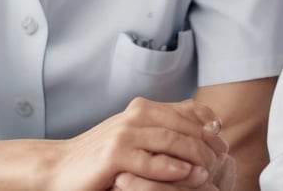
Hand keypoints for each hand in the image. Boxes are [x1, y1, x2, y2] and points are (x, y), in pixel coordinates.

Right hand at [113, 118, 235, 190]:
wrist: (60, 167)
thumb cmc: (101, 156)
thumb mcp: (135, 137)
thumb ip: (162, 130)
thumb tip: (204, 127)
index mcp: (144, 109)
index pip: (187, 110)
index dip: (209, 125)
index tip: (222, 141)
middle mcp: (135, 115)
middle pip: (183, 125)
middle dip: (206, 144)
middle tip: (221, 160)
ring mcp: (124, 133)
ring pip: (171, 140)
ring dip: (195, 156)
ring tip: (208, 171)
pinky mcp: (114, 155)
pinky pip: (149, 161)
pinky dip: (170, 168)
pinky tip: (185, 174)